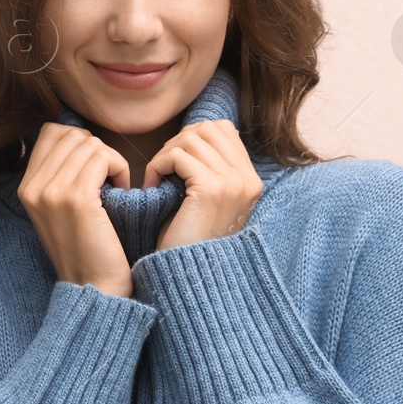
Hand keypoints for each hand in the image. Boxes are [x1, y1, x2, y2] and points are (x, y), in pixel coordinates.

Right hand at [17, 122, 134, 295]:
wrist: (94, 287)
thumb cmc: (87, 247)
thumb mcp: (59, 208)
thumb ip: (59, 174)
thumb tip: (79, 136)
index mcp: (26, 188)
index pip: (51, 133)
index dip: (79, 142)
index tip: (93, 168)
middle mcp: (33, 187)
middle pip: (72, 134)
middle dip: (97, 149)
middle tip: (108, 178)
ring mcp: (52, 192)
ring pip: (90, 144)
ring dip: (111, 160)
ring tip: (115, 187)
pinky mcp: (77, 198)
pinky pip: (103, 157)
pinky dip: (119, 168)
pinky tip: (121, 191)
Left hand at [146, 119, 262, 251]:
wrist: (189, 275)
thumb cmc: (188, 238)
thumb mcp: (206, 199)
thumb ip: (209, 168)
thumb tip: (192, 133)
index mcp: (250, 180)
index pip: (223, 129)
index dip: (192, 137)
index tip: (174, 161)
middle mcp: (247, 179)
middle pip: (207, 128)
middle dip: (177, 141)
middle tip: (162, 168)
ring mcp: (232, 183)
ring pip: (190, 139)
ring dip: (164, 154)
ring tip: (156, 178)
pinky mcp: (211, 190)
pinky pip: (177, 156)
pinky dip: (157, 166)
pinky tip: (152, 187)